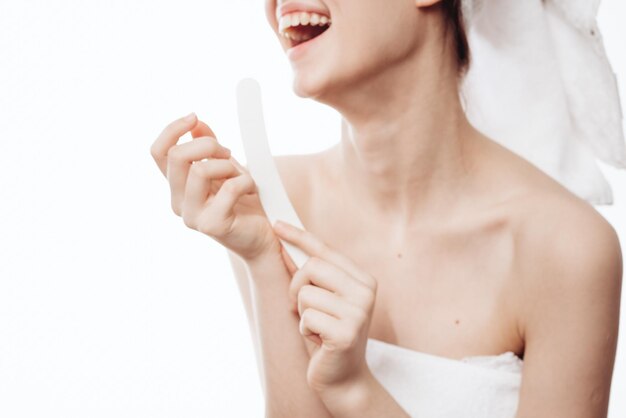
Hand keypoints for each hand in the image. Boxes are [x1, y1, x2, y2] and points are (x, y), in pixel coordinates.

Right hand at [150, 113, 280, 261]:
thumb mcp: (225, 168)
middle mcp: (178, 202)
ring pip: (200, 171)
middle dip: (208, 145)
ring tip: (241, 176)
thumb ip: (208, 148)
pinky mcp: (212, 225)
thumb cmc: (243, 202)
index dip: (172, 130)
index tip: (194, 117)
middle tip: (229, 152)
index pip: (158, 152)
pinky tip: (251, 189)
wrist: (262, 237)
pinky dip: (245, 181)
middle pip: (177, 156)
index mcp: (177, 186)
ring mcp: (192, 216)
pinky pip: (229, 188)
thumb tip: (196, 122)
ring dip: (228, 165)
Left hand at [272, 220, 377, 392]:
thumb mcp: (322, 299)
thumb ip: (311, 274)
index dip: (298, 236)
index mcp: (363, 279)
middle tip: (303, 308)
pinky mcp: (346, 333)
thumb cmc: (328, 335)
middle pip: (311, 267)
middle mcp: (366, 291)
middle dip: (296, 288)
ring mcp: (358, 312)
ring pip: (305, 293)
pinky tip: (318, 340)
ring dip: (301, 313)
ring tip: (316, 326)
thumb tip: (284, 244)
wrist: (344, 378)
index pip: (325, 250)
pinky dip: (304, 329)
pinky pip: (306, 317)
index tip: (276, 224)